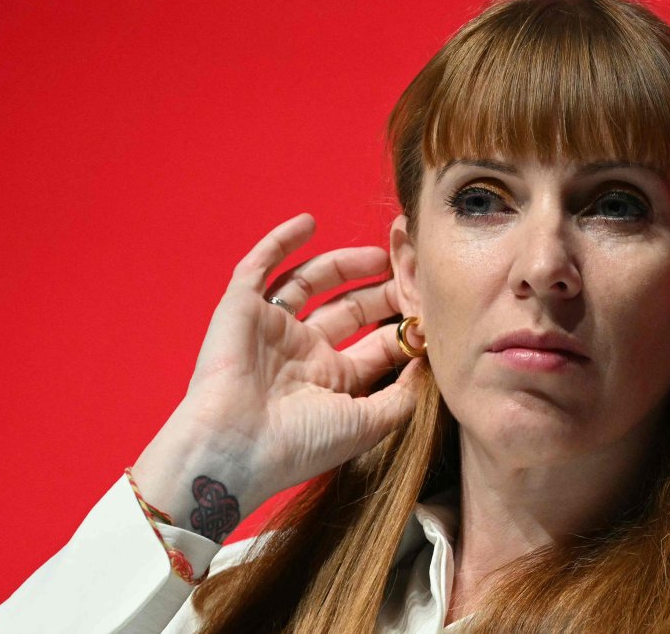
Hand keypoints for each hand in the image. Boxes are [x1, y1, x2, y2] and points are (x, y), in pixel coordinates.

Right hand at [131, 214, 420, 534]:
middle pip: (349, 309)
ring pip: (311, 283)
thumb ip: (402, 396)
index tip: (434, 309)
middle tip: (413, 273)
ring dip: (344, 264)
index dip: (405, 326)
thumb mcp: (366, 424)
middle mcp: (302, 352)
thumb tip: (429, 365)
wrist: (235, 447)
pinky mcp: (240, 309)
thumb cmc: (299, 444)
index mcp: (331, 381)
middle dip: (382, 292)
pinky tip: (309, 222)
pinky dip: (280, 242)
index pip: (376, 344)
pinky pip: (260, 267)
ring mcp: (271, 329)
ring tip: (380, 254)